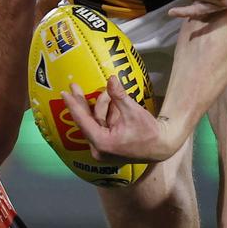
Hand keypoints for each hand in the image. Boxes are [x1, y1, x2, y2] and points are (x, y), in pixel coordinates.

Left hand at [62, 76, 177, 162]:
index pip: (83, 121)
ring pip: (95, 122)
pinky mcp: (107, 147)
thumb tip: (111, 78)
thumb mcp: (132, 111)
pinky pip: (101, 126)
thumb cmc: (148, 132)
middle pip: (86, 121)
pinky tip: (112, 102)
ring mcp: (102, 149)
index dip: (73, 105)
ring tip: (110, 94)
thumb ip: (119, 95)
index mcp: (102, 143)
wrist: (162, 146)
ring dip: (101, 107)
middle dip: (83, 103)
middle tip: (74, 86)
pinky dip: (106, 114)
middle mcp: (99, 149)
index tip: (64, 93)